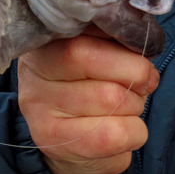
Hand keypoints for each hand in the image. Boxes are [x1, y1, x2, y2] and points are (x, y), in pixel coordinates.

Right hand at [17, 28, 158, 173]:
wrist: (71, 142)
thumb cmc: (91, 88)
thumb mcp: (96, 54)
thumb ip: (112, 39)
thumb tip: (138, 33)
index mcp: (47, 42)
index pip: (87, 31)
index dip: (124, 43)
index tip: (136, 52)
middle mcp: (34, 72)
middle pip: (97, 62)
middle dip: (136, 75)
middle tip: (140, 83)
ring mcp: (39, 108)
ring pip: (113, 99)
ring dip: (135, 105)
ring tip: (124, 107)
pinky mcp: (55, 140)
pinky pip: (115, 134)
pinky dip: (135, 132)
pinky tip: (122, 130)